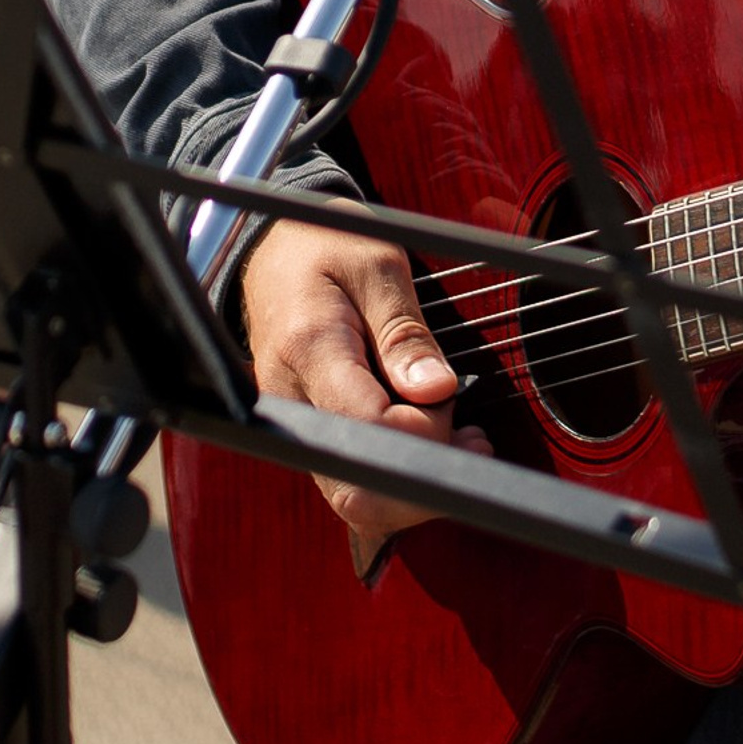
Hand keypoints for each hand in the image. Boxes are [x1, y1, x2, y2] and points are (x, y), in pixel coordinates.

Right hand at [240, 218, 488, 559]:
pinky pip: (351, 478)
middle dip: (425, 480)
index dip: (426, 430)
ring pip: (354, 498)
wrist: (272, 246)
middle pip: (357, 490)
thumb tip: (436, 390)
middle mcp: (291, 400)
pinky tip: (432, 436)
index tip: (451, 395)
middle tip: (470, 439)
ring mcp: (293, 424)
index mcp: (308, 348)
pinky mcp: (307, 433)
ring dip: (416, 483)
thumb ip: (405, 332)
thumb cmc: (326, 246)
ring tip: (463, 438)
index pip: (369, 428)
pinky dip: (396, 472)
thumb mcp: (378, 266)